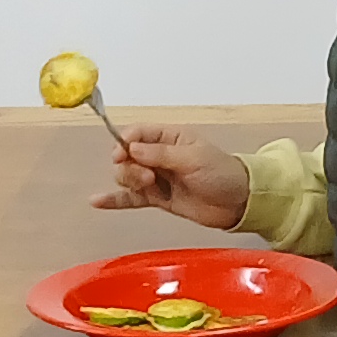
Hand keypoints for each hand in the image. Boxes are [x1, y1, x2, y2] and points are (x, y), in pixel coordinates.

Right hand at [91, 125, 250, 228]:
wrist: (238, 202)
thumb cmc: (222, 173)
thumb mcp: (194, 158)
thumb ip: (161, 154)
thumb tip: (132, 147)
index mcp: (170, 138)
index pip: (137, 134)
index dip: (125, 143)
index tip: (124, 154)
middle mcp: (159, 156)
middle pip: (127, 156)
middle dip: (130, 166)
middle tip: (148, 177)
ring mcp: (157, 178)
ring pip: (127, 176)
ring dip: (130, 181)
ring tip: (149, 186)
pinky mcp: (157, 198)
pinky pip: (131, 198)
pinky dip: (114, 200)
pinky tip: (98, 201)